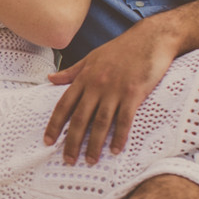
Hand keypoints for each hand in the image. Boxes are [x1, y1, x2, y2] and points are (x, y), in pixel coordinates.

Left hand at [43, 20, 178, 164]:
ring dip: (94, 144)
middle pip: (80, 118)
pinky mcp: (134, 94)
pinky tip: (115, 150)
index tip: (48, 141)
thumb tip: (50, 78)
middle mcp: (96, 85)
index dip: (55, 125)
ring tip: (90, 160)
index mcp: (84, 78)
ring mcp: (115, 90)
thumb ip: (71, 72)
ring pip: (100, 122)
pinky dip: (119, 136)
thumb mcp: (91, 57)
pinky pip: (124, 119)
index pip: (64, 105)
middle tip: (68, 160)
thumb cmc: (121, 48)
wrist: (150, 38)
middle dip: (72, 141)